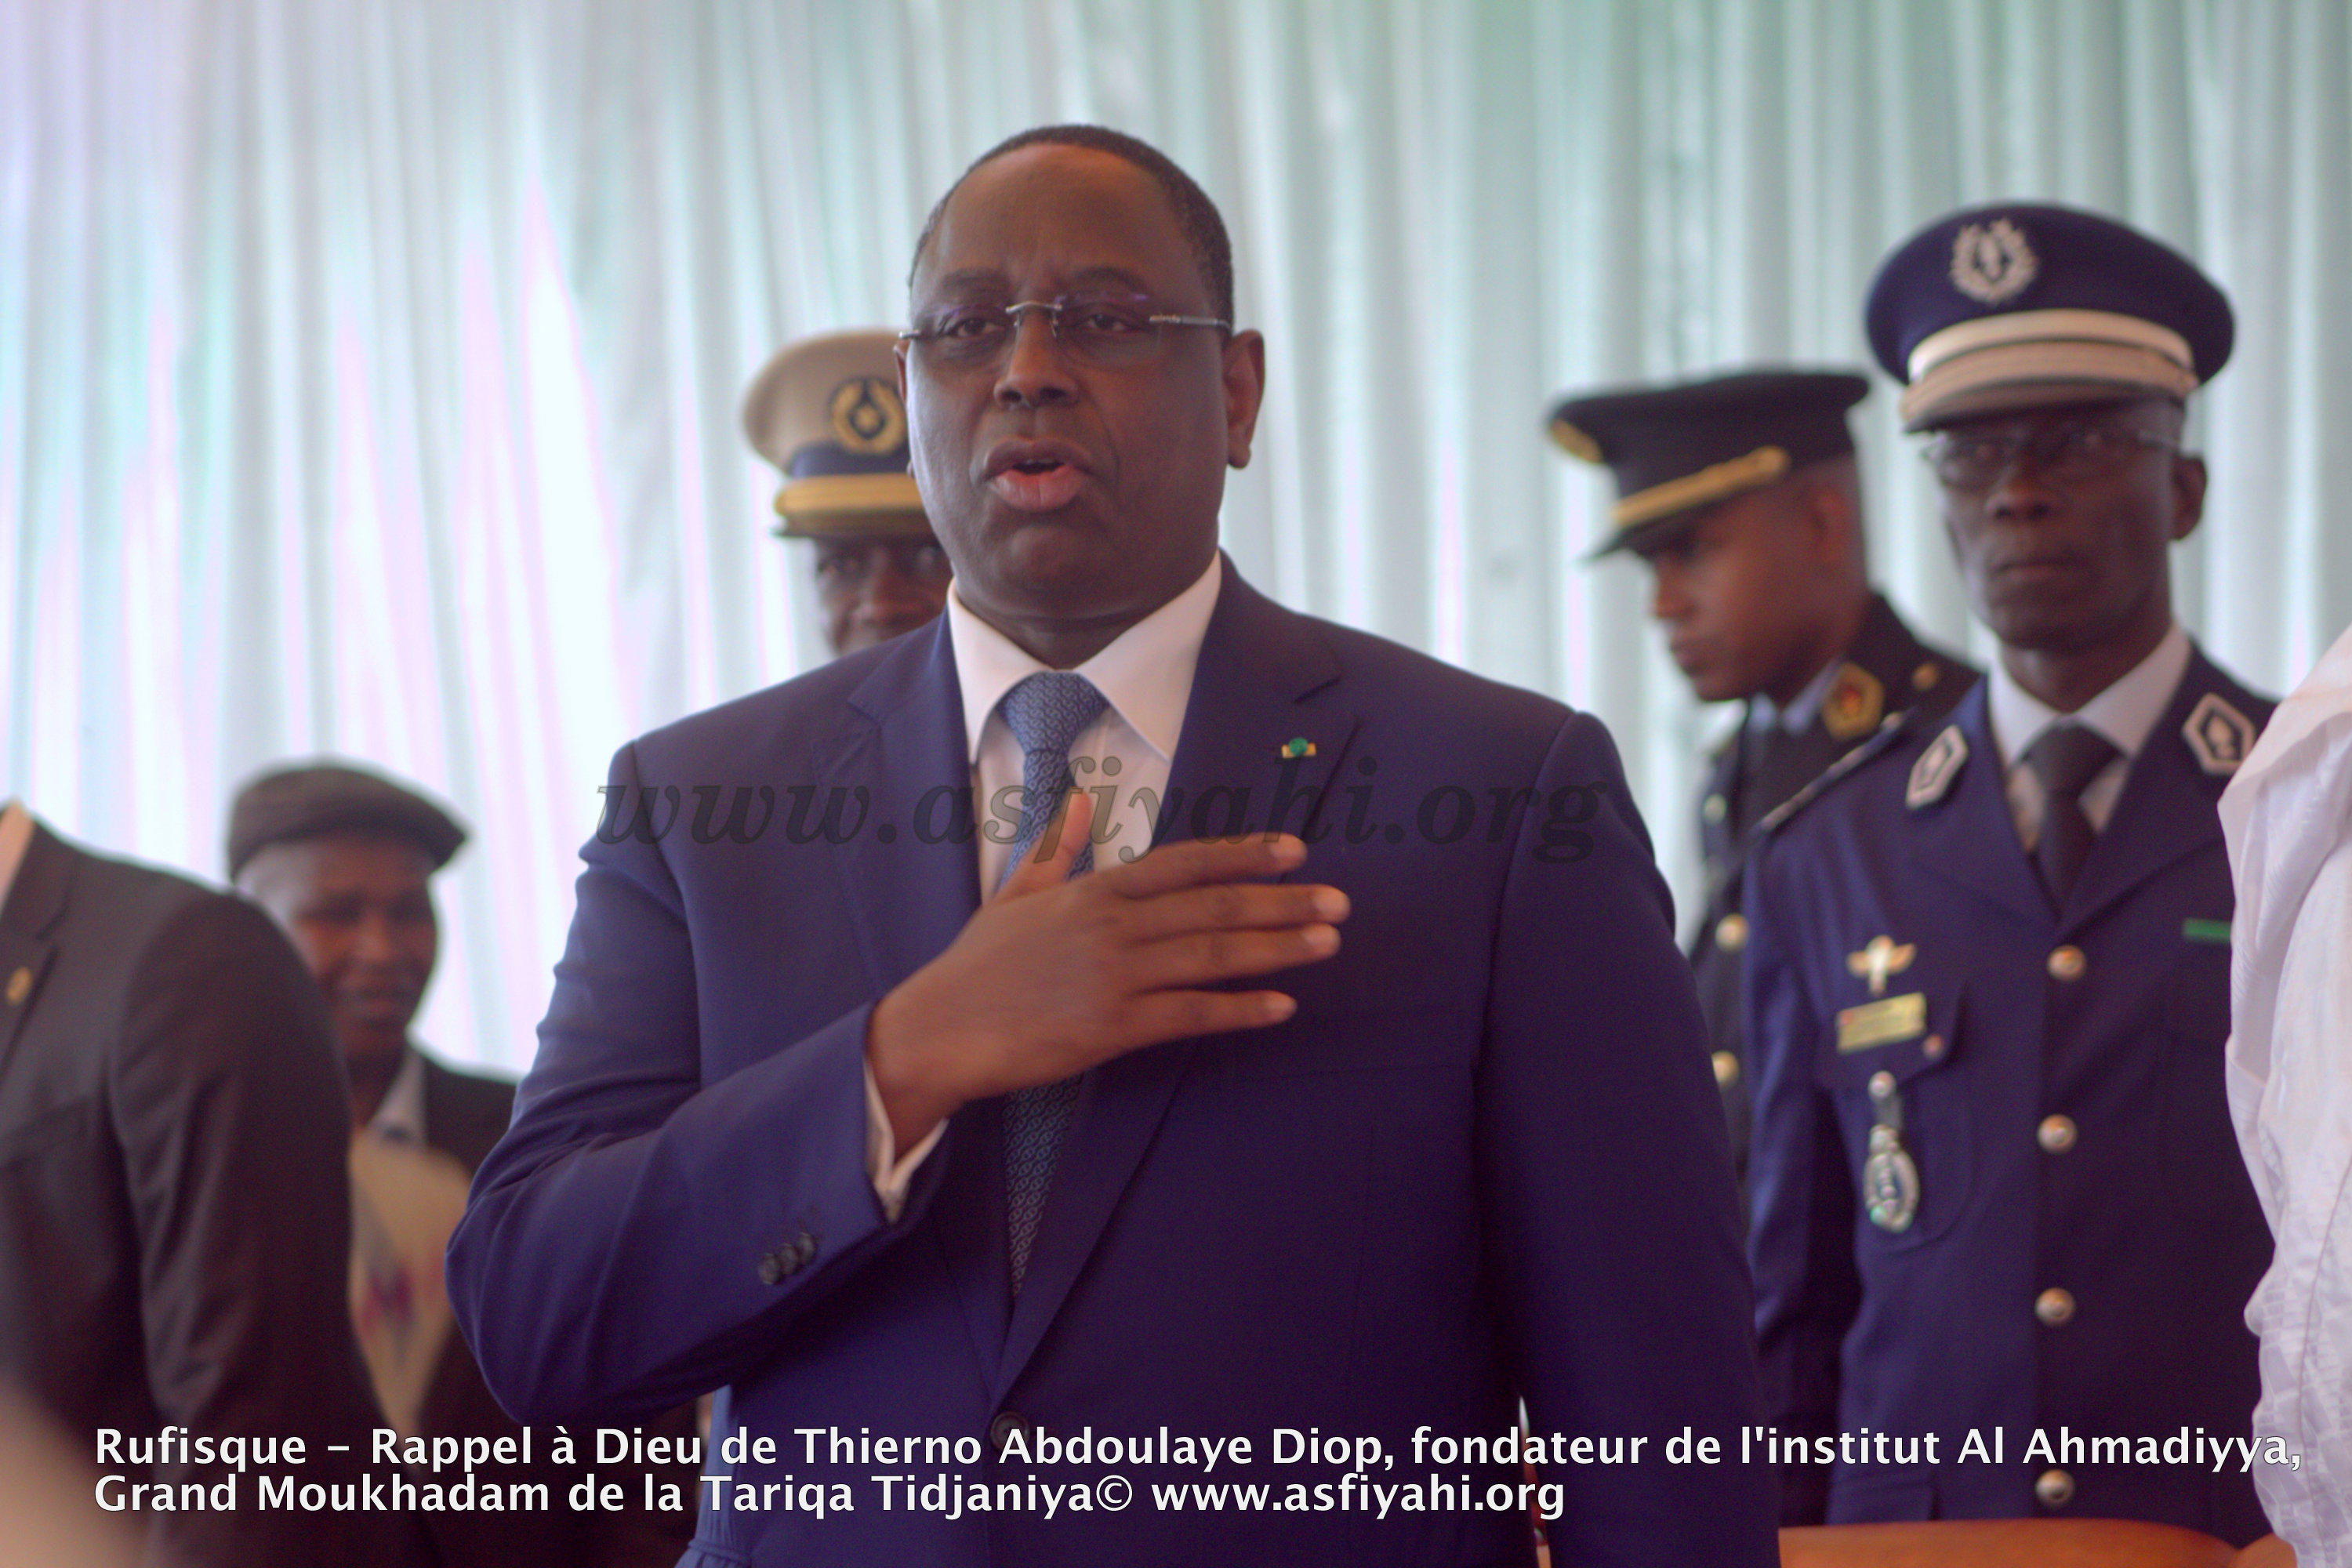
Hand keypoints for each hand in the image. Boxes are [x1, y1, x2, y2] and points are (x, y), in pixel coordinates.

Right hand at [866, 790, 1348, 1149]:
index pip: (1185, 863)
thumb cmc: (977, 966)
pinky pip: (1190, 1014)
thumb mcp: (1015, 894)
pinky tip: (1280, 1006)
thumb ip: (1056, 848)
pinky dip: (1239, 1009)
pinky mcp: (1112, 1027)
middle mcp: (1113, 926)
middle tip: (1339, 902)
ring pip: (1212, 954)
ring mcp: (1115, 975)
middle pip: (1214, 905)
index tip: (1293, 850)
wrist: (940, 1029)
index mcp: (1094, 891)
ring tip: (1326, 943)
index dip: (1243, 854)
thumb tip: (1079, 799)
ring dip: (1277, 947)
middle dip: (1283, 901)